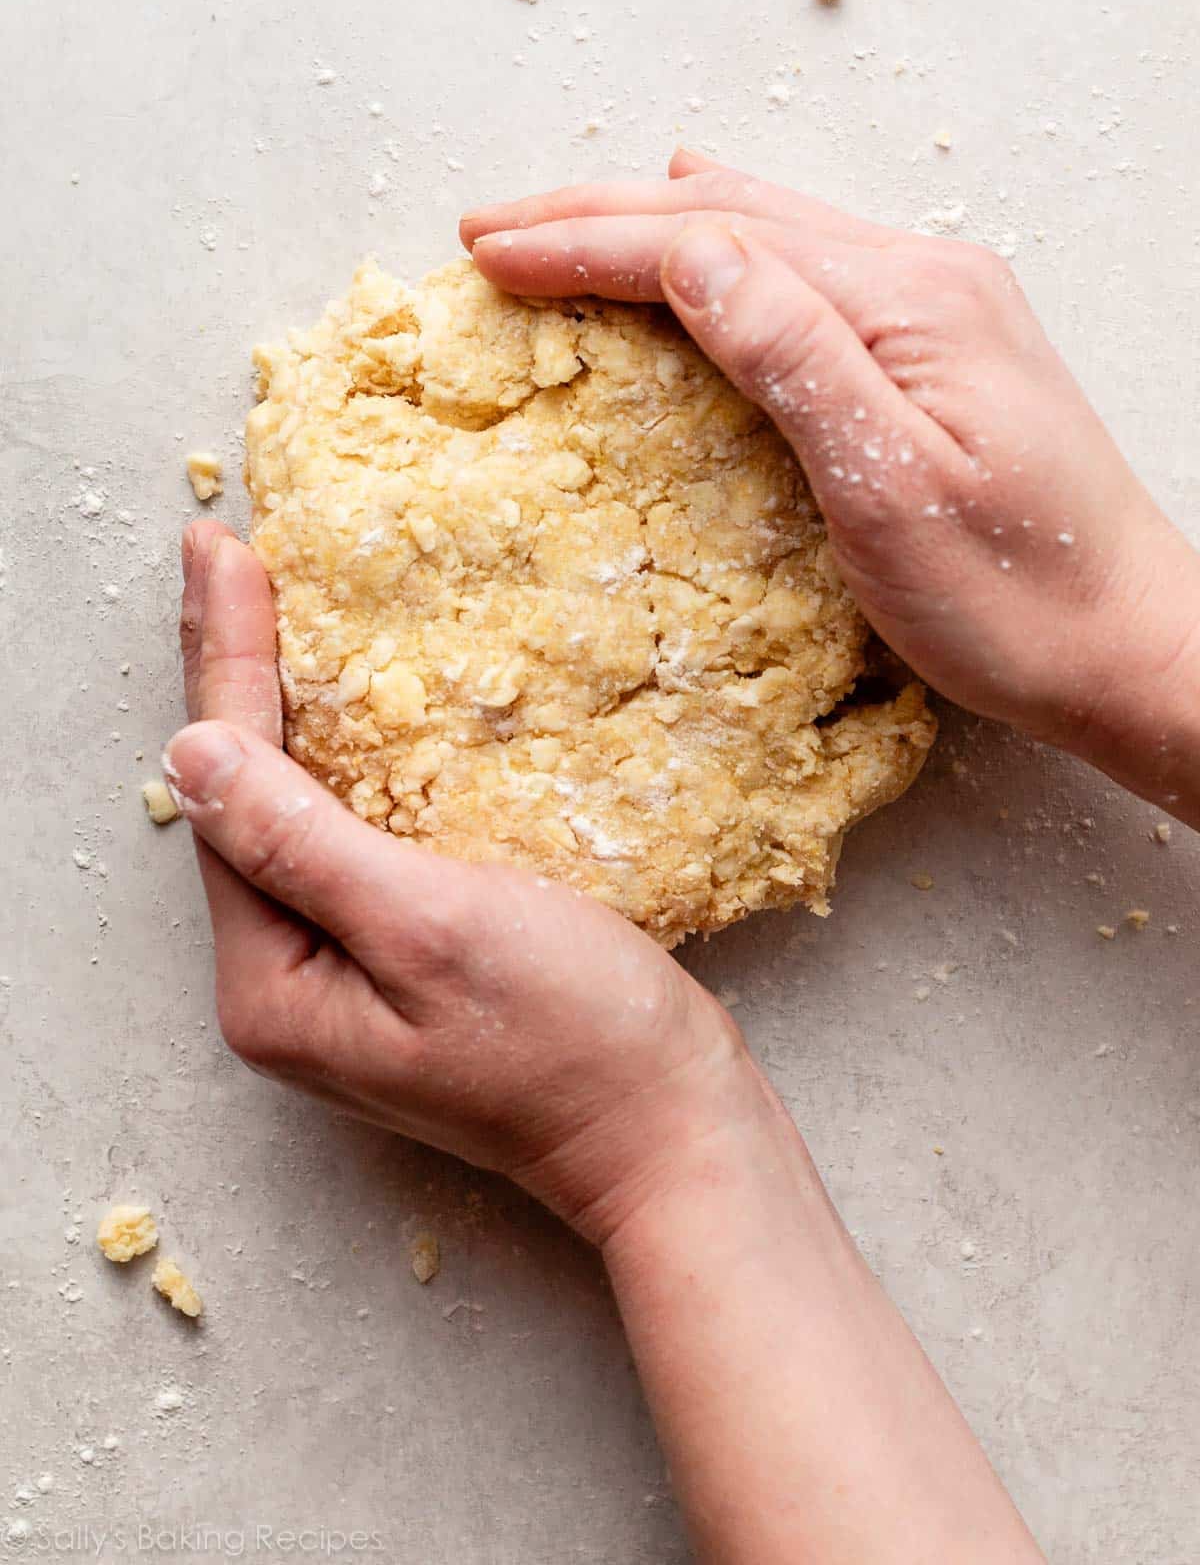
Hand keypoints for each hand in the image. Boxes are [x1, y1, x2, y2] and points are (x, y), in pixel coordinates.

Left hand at [171, 520, 752, 1242]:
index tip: (219, 549)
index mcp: (272, 987)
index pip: (229, 795)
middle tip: (218, 553)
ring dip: (273, 706)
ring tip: (256, 604)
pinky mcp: (392, 969)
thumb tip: (191, 756)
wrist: (671, 1133)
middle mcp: (283, 989)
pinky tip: (332, 707)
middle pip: (240, 803)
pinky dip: (330, 760)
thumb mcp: (431, 925)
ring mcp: (337, 984)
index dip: (223, 662)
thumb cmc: (573, 1036)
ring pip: (285, 817)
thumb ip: (305, 844)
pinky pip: (337, 843)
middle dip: (230, 672)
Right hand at [463, 149, 1199, 763]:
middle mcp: (922, 276)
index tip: (489, 256)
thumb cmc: (1018, 599)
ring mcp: (934, 304)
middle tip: (489, 234)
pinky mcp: (935, 346)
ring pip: (763, 229)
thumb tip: (687, 248)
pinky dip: (718, 253)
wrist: (1130, 644)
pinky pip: (801, 266)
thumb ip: (791, 355)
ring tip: (558, 229)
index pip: (710, 242)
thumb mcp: (892, 488)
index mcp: (906, 300)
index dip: (587, 244)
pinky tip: (701, 243)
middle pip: (729, 213)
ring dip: (648, 226)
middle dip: (596, 218)